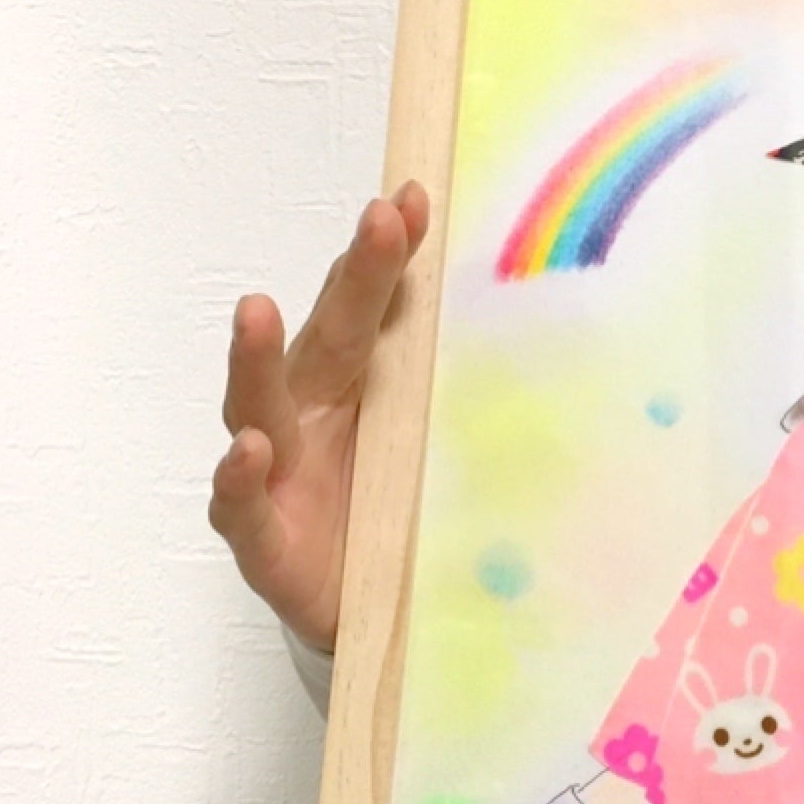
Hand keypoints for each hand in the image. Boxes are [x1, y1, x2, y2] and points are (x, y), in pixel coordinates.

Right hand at [208, 183, 430, 651]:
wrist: (369, 606)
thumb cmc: (398, 506)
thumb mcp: (444, 443)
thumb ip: (475, 392)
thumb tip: (563, 329)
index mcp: (360, 378)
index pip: (373, 303)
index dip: (389, 251)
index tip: (415, 197)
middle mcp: (312, 411)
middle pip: (330, 334)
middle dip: (355, 276)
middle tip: (378, 220)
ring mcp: (281, 471)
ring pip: (260, 403)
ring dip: (257, 357)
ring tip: (257, 311)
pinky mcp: (267, 541)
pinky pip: (243, 506)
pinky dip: (240, 478)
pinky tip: (249, 452)